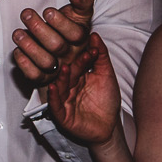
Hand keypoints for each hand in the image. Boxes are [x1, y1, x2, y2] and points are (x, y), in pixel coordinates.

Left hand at [10, 0, 94, 86]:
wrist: (59, 43)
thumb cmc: (69, 26)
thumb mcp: (79, 12)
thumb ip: (82, 0)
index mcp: (81, 39)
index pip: (76, 34)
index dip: (61, 23)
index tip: (47, 11)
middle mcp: (70, 55)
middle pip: (57, 46)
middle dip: (39, 28)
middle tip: (26, 14)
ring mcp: (57, 68)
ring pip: (45, 62)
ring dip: (29, 46)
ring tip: (18, 33)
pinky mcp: (43, 78)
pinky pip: (35, 75)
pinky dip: (24, 64)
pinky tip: (18, 50)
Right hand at [45, 29, 120, 147]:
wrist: (109, 126)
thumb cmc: (107, 101)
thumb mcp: (106, 75)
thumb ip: (101, 56)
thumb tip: (94, 35)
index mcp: (78, 76)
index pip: (78, 63)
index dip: (83, 57)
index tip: (91, 49)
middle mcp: (69, 86)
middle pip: (68, 74)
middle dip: (72, 65)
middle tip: (75, 57)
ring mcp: (64, 100)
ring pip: (59, 87)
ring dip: (60, 78)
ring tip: (63, 68)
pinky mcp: (61, 114)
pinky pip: (54, 104)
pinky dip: (53, 96)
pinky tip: (52, 87)